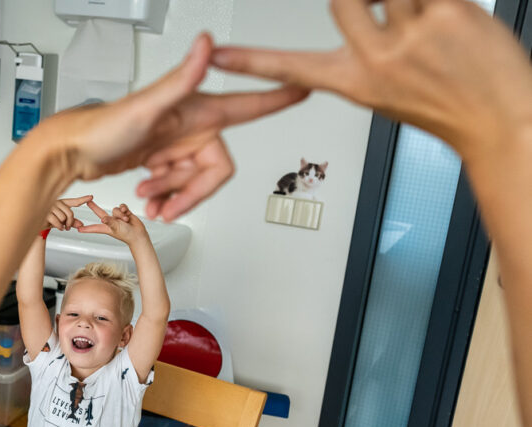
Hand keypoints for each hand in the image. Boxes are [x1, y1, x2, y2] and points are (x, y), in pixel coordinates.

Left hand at [36, 33, 307, 221]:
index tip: (303, 88)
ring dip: (173, 193)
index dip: (275, 100)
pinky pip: (177, 185)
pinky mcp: (160, 159)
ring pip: (195, 180)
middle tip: (169, 199)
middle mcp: (190, 126)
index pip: (247, 105)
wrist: (71, 151)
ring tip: (149, 194)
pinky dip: (165, 195)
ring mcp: (175, 144)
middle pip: (216, 168)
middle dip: (192, 188)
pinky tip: (147, 194)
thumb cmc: (102, 127)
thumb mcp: (145, 106)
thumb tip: (206, 44)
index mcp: (197, 110)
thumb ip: (181, 79)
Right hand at [46, 195, 90, 230]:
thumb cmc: (50, 220)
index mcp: (61, 203)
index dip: (83, 199)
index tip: (91, 197)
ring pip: (63, 218)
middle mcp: (56, 203)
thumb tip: (81, 225)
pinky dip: (59, 226)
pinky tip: (59, 227)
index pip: (74, 201)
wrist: (38, 224)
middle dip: (70, 222)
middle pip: (70, 213)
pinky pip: (57, 222)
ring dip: (63, 225)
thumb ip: (72, 222)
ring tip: (60, 226)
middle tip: (68, 227)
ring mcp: (50, 207)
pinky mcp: (46, 213)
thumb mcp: (62, 221)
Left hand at [77, 201, 146, 245]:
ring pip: (115, 209)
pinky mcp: (124, 212)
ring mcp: (117, 217)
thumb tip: (103, 218)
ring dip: (120, 214)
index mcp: (106, 227)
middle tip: (87, 202)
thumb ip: (110, 222)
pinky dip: (124, 209)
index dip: (86, 228)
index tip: (78, 229)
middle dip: (94, 207)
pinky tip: (127, 213)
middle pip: (100, 212)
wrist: (138, 234)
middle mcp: (110, 221)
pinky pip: (121, 206)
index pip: (94, 227)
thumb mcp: (116, 228)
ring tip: (125, 220)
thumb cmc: (127, 235)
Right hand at [209, 0, 531, 161]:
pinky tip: (444, 8)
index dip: (250, 62)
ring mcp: (411, 36)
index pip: (289, 69)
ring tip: (423, 13)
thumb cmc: (452, 108)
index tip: (218, 57)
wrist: (503, 118)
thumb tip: (361, 14)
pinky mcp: (448, 13)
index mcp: (356, 84)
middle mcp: (377, 60)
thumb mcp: (391, 92)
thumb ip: (367, 56)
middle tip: (382, 6)